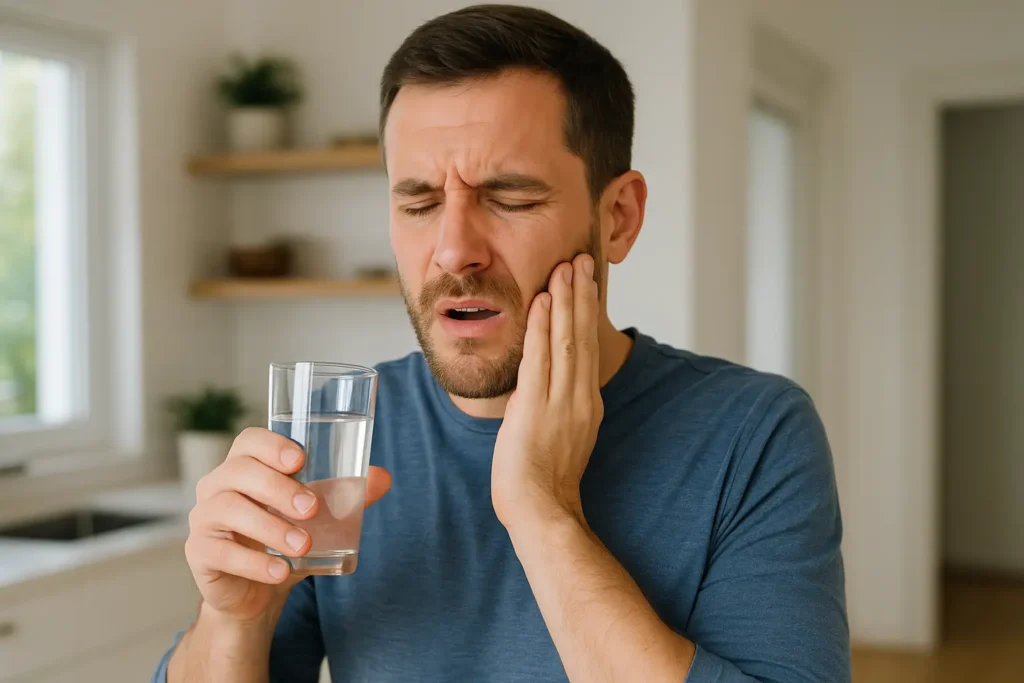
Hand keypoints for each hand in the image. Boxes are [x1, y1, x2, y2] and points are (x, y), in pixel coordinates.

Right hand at [184, 427, 391, 623]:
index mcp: (245, 466)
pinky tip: (279, 572)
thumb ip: (347, 495)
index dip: (272, 445)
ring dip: (269, 527)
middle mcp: (218, 485)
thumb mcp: (318, 517)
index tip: (300, 461)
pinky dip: (254, 562)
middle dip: (277, 488)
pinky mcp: (199, 552)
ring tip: (303, 546)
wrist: (258, 590)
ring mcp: (204, 518)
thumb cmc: (285, 538)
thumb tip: (383, 477)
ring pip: (228, 510)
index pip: (249, 441)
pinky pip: (220, 552)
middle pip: (240, 471)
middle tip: (312, 509)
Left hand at [491, 253, 602, 528]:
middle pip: (583, 336)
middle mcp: (579, 397)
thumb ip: (554, 409)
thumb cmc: (544, 485)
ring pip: (567, 339)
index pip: (587, 348)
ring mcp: (561, 401)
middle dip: (582, 295)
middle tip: (582, 259)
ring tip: (567, 266)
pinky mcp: (537, 406)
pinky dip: (544, 326)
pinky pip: (541, 358)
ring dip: (567, 299)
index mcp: (585, 404)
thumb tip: (540, 391)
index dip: (586, 313)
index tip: (585, 283)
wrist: (541, 511)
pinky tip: (545, 300)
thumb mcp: (558, 439)